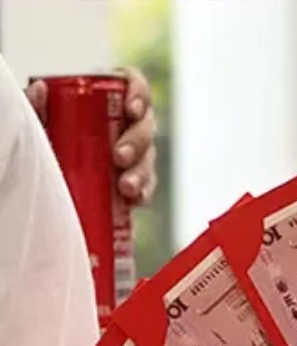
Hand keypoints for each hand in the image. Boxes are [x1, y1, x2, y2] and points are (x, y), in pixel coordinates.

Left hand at [26, 68, 157, 204]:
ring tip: (126, 187)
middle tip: (120, 156)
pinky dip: (143, 192)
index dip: (139, 94)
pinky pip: (147, 185)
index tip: (131, 110)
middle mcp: (125, 123)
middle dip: (137, 141)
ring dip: (141, 172)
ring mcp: (134, 153)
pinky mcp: (136, 180)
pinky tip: (134, 199)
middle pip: (145, 124)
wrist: (48, 176)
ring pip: (148, 157)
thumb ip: (37, 106)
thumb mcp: (39, 121)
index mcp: (107, 99)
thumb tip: (40, 89)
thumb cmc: (48, 139)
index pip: (133, 84)